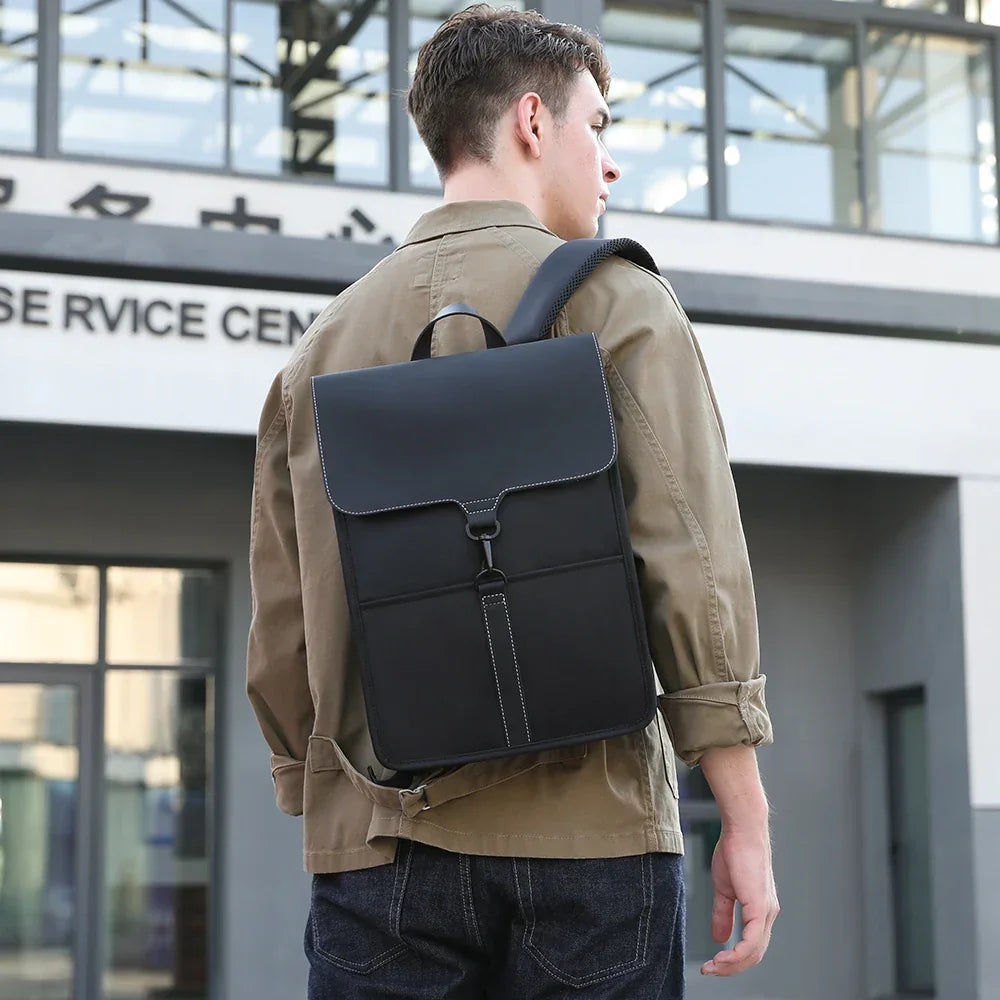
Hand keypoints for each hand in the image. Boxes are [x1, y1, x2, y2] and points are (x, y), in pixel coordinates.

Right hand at [700, 826, 778, 975]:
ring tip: (713, 967)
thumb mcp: (724, 888)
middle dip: (731, 968)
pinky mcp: (760, 907)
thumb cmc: (735, 851)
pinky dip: (737, 954)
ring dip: (732, 965)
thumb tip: (719, 937)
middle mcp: (767, 914)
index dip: (733, 959)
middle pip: (754, 955)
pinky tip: (722, 957)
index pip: (751, 946)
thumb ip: (723, 913)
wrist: (742, 830)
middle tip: (710, 970)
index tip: (712, 964)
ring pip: (754, 952)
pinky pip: (751, 941)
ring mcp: (765, 911)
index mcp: (760, 910)